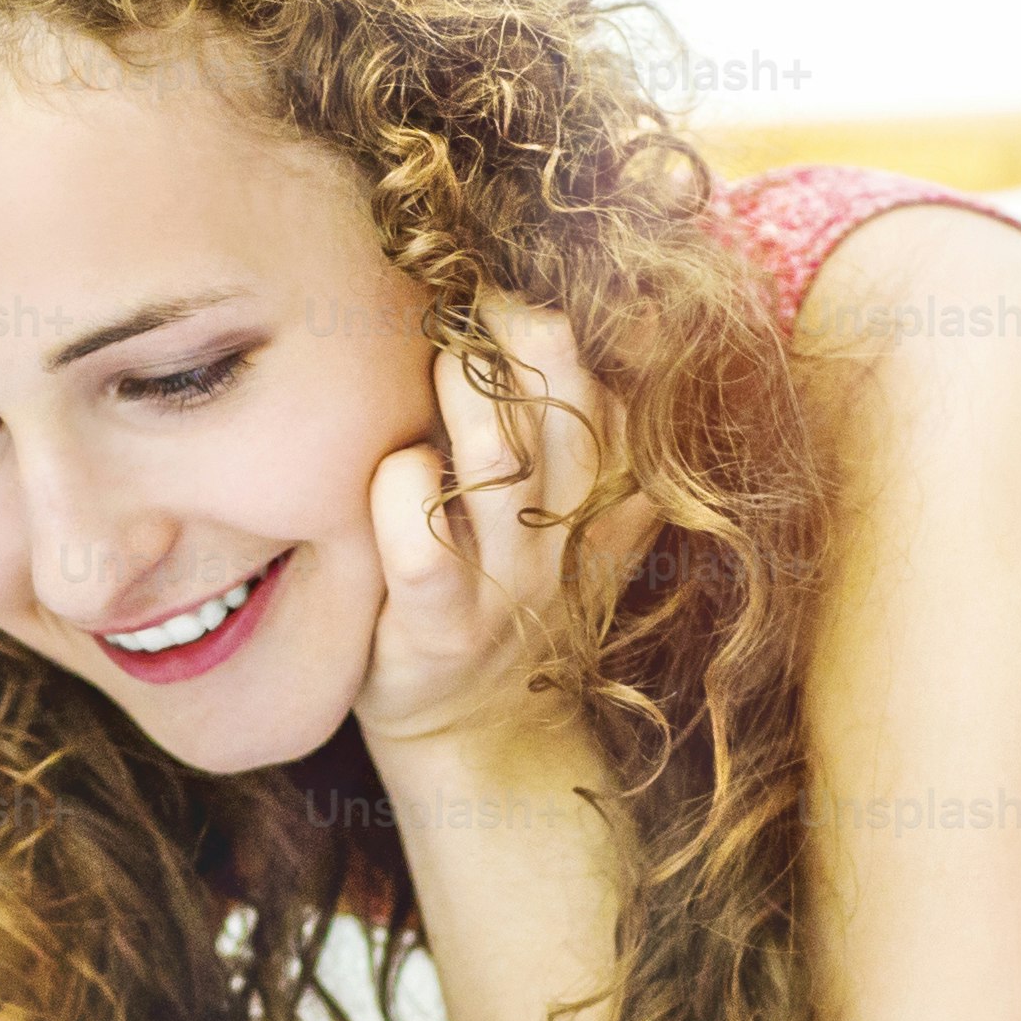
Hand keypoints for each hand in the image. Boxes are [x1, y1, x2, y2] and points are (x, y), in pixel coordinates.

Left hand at [357, 290, 626, 755]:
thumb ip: (584, 432)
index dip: (596, 331)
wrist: (475, 738)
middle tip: (485, 295)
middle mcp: (565, 542)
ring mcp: (505, 587)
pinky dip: (404, 489)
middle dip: (533, 336)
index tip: (545, 282)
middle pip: (574, 416)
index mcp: (604, 507)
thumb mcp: (563, 519)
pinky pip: (424, 546)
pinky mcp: (437, 627)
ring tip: (440, 353)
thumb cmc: (496, 593)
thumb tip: (626, 319)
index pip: (626, 400)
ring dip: (468, 394)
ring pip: (502, 466)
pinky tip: (394, 465)